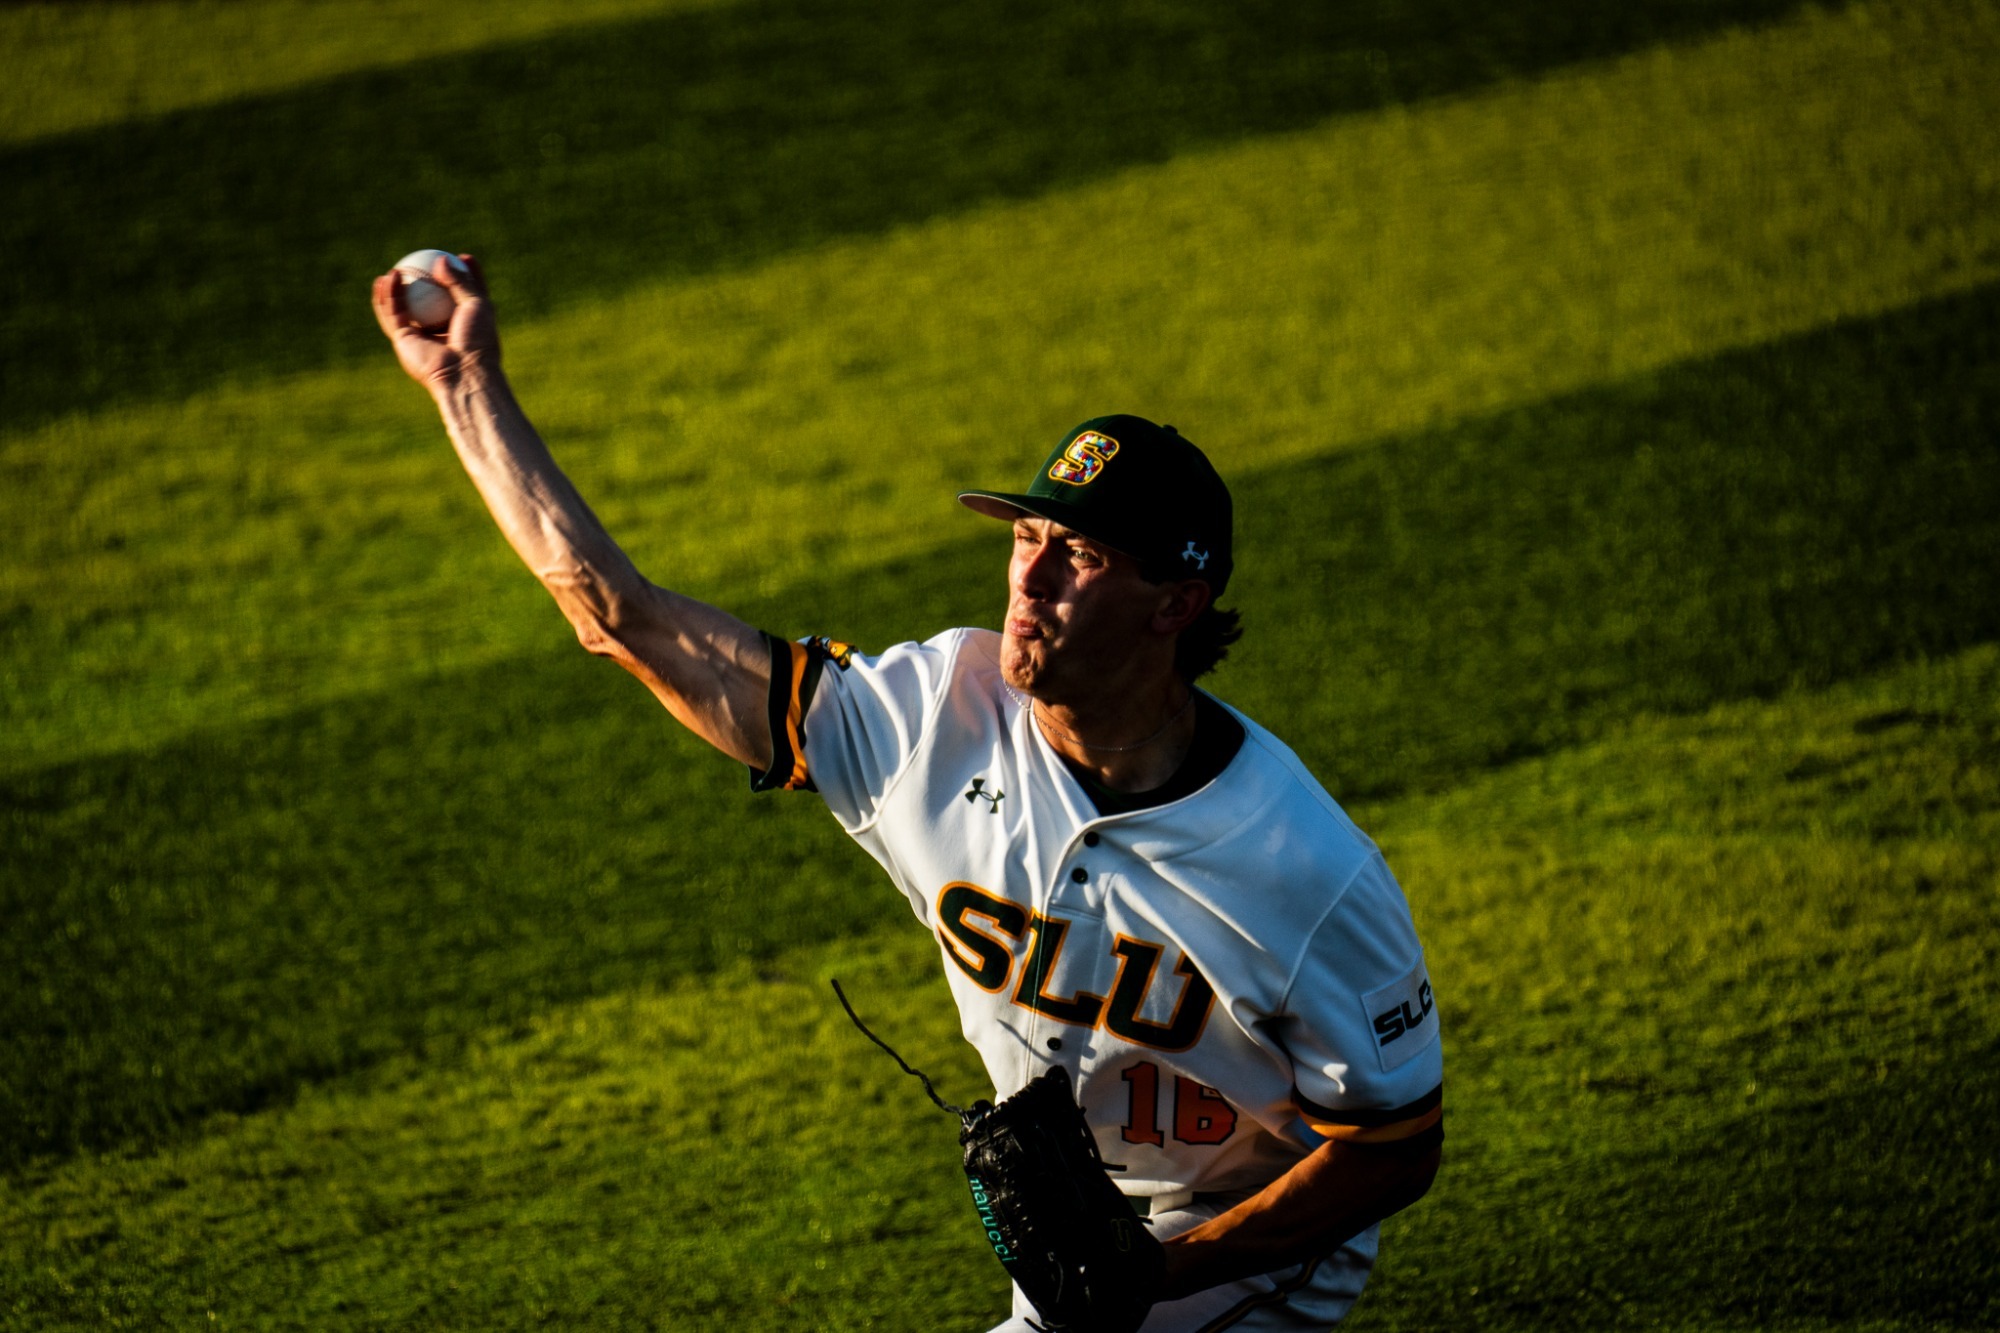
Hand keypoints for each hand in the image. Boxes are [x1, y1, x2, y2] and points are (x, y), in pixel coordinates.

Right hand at [370, 252, 498, 393]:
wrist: (464, 372)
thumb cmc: (477, 340)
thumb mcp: (478, 304)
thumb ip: (461, 281)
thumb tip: (441, 260)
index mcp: (465, 323)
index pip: (463, 295)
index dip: (461, 275)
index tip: (461, 256)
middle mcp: (442, 330)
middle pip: (429, 301)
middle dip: (421, 282)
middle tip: (419, 260)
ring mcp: (422, 337)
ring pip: (403, 308)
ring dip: (395, 288)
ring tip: (394, 270)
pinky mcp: (404, 341)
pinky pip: (393, 314)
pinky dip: (389, 296)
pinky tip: (389, 279)